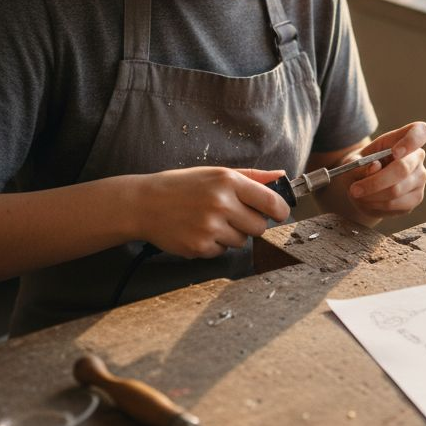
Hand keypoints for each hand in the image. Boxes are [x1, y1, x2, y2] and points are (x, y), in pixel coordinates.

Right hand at [135, 167, 289, 257]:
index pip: (272, 202)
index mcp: (228, 181)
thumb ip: (252, 176)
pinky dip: (214, 245)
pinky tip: (197, 231)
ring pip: (242, 241)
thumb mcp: (215, 173)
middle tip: (233, 216)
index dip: (280, 211)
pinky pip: (222, 251)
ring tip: (209, 221)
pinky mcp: (199, 247)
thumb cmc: (182, 186)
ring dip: (231, 235)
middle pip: (260, 227)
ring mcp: (210, 227)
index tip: (278, 213)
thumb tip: (281, 175)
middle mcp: (221, 204)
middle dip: (251, 224)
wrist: (143, 204)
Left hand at [346, 122, 425, 220]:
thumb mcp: (354, 160)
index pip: (420, 132)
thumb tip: (375, 167)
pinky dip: (375, 205)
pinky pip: (394, 205)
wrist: (362, 185)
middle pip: (403, 168)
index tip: (395, 152)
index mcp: (405, 138)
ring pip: (396, 190)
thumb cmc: (361, 166)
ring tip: (357, 194)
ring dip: (371, 195)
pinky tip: (368, 201)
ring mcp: (419, 178)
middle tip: (354, 189)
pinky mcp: (416, 198)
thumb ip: (361, 164)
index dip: (411, 141)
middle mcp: (417, 157)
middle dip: (375, 181)